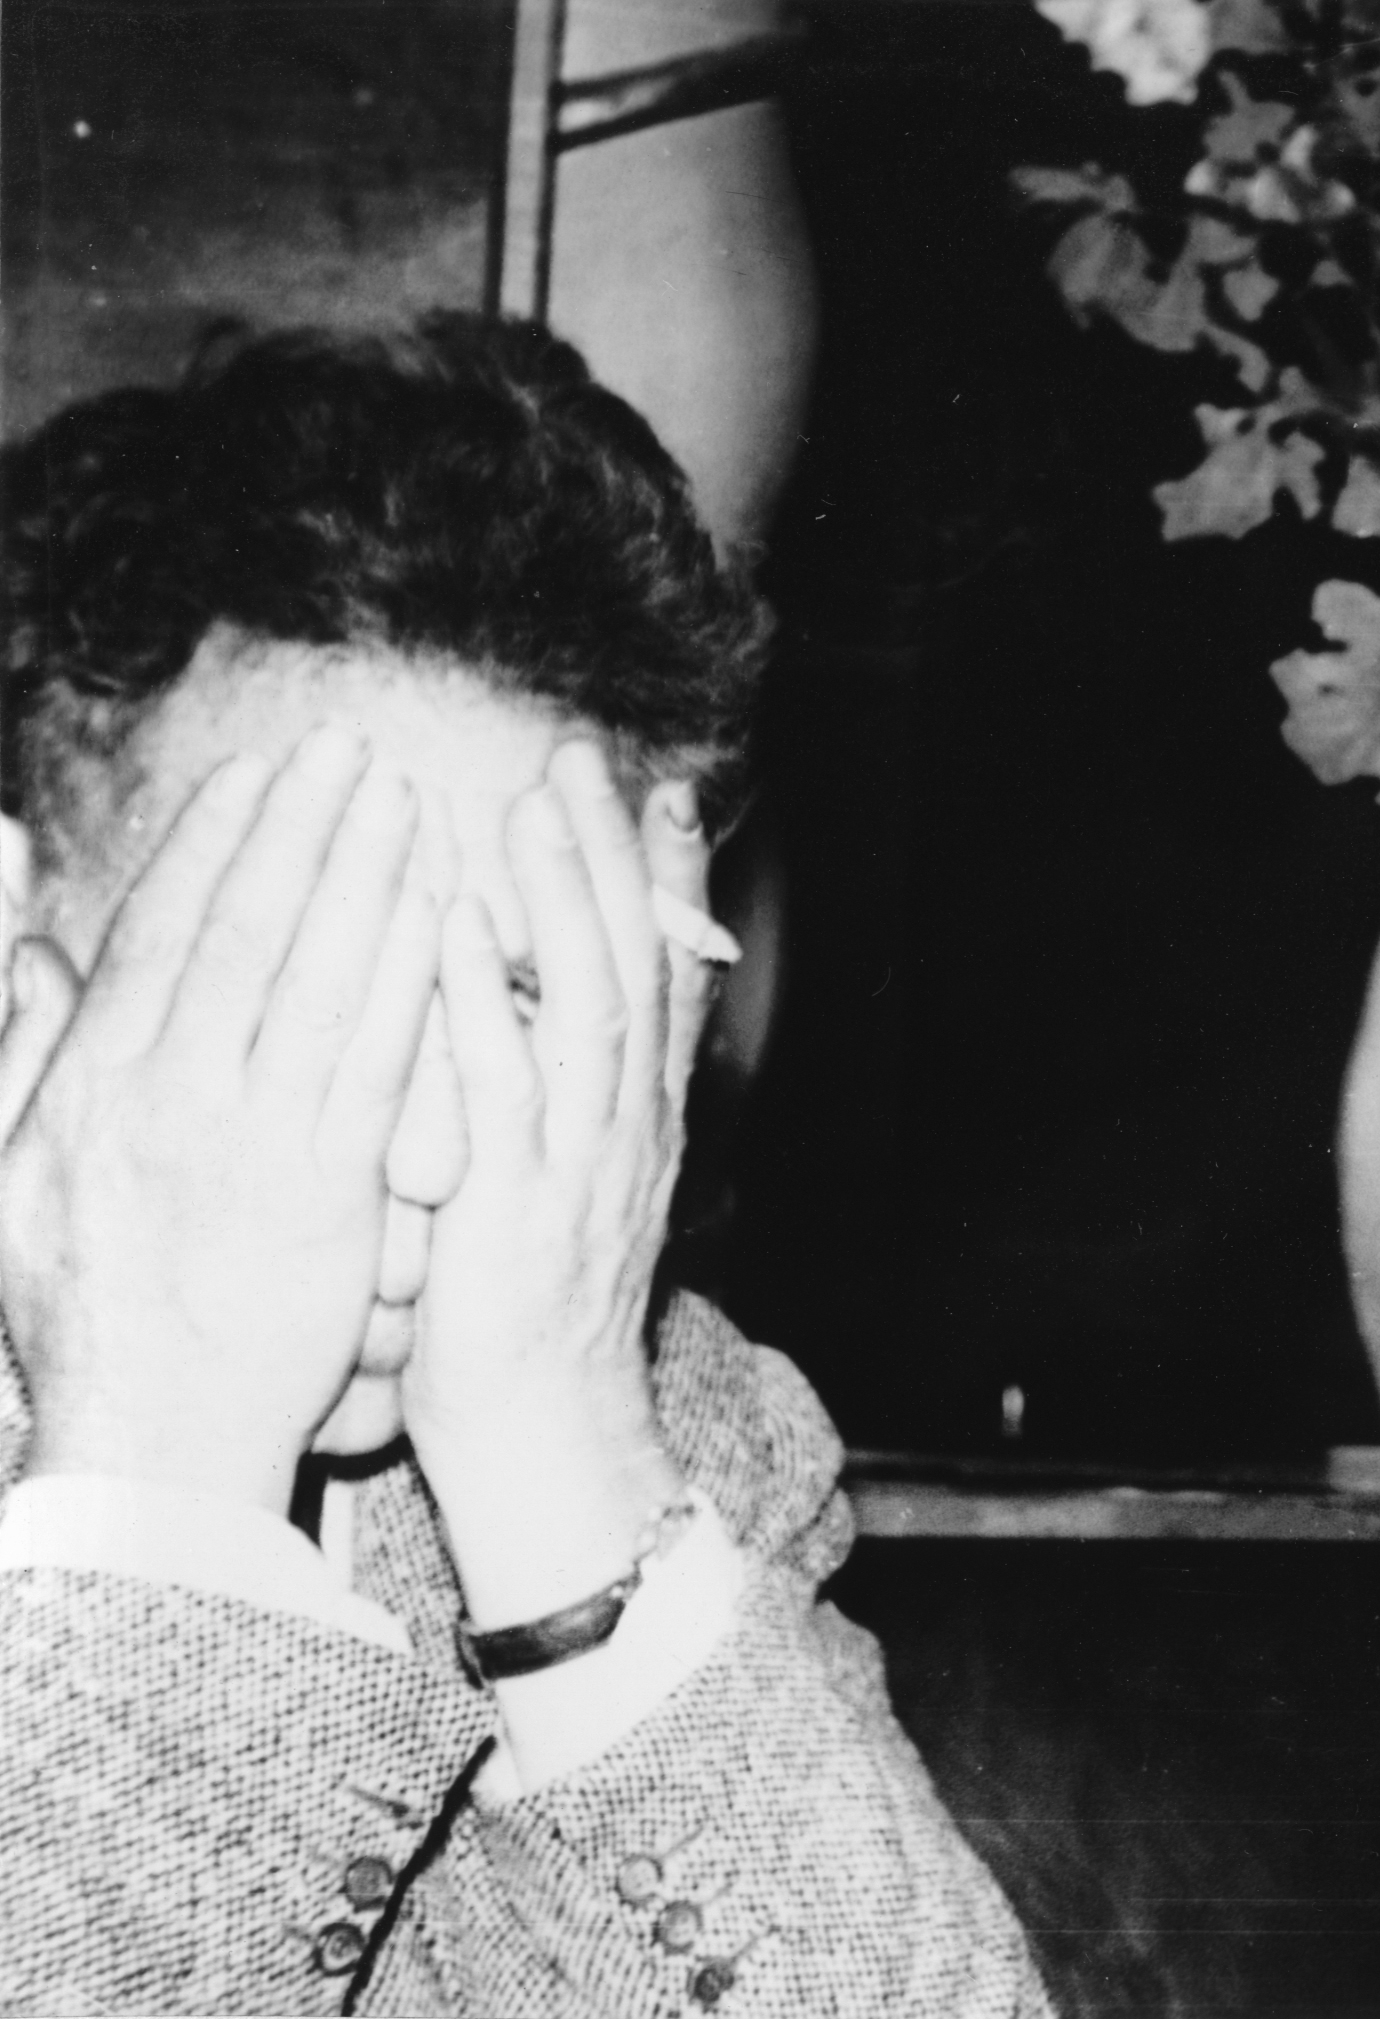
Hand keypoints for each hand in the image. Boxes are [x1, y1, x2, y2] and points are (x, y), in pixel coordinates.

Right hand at [0, 729, 439, 1513]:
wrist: (148, 1436)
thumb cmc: (81, 1310)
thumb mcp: (8, 1174)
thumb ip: (19, 1051)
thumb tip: (36, 949)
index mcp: (88, 1081)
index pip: (161, 931)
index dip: (215, 843)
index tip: (257, 776)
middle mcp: (166, 1093)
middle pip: (246, 929)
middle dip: (302, 827)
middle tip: (351, 750)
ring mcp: (250, 1137)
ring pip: (318, 976)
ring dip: (367, 875)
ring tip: (407, 800)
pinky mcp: (329, 1188)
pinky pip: (376, 1058)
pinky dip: (407, 976)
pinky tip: (439, 912)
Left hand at [402, 743, 717, 1624]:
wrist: (551, 1436)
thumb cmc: (532, 1317)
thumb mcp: (575, 1192)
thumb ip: (574, 1101)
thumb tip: (545, 1010)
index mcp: (641, 1123)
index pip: (668, 977)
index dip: (669, 879)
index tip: (661, 791)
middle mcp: (624, 1129)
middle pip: (631, 964)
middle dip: (609, 853)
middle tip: (582, 758)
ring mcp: (575, 1165)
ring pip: (583, 1005)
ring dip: (558, 896)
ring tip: (534, 803)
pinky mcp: (510, 1206)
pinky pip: (496, 1082)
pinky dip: (478, 994)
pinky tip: (454, 920)